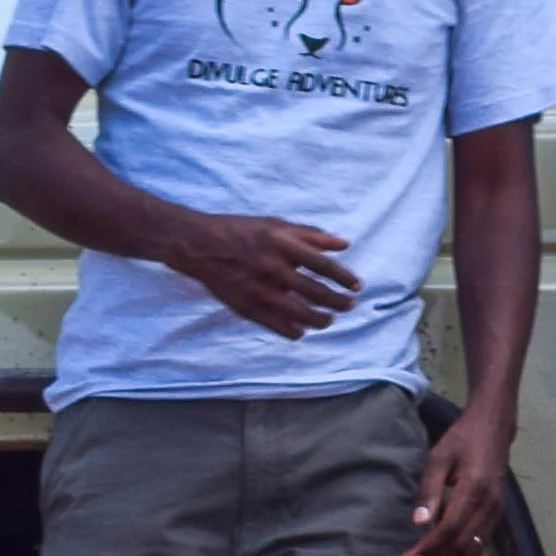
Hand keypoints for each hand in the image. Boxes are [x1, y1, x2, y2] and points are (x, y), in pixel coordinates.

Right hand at [160, 207, 355, 338]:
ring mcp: (259, 290)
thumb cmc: (242, 231)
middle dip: (338, 302)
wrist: (199, 245)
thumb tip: (344, 244)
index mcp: (282, 245)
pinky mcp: (246, 307)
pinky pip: (276, 326)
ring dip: (320, 320)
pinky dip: (294, 331)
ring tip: (328, 320)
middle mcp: (273, 268)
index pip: (323, 265)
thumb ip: (312, 235)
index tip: (357, 286)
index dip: (344, 278)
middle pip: (315, 293)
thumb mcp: (277, 225)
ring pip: (299, 314)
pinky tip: (302, 329)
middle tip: (349, 305)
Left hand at [404, 404, 516, 555]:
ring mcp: (498, 509)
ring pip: (474, 547)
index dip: (428, 547)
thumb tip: (419, 523)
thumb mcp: (438, 459)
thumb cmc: (462, 439)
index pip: (449, 530)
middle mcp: (490, 504)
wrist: (493, 427)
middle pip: (462, 544)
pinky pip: (481, 540)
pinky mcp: (499, 511)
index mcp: (474, 490)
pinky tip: (444, 543)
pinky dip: (462, 548)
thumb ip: (429, 491)